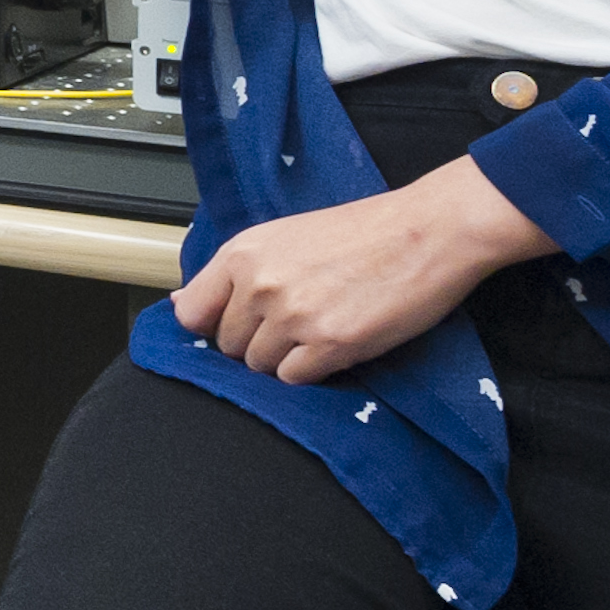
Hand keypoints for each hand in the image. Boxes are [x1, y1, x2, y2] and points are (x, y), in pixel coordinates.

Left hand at [170, 158, 550, 384]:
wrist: (428, 230)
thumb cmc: (362, 231)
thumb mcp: (284, 237)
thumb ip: (236, 273)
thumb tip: (182, 302)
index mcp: (243, 253)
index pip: (190, 313)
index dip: (212, 325)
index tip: (236, 324)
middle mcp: (260, 285)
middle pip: (228, 345)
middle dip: (256, 342)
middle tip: (296, 324)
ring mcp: (293, 317)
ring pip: (259, 367)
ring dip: (285, 358)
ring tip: (319, 330)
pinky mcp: (331, 344)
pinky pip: (294, 379)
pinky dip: (312, 371)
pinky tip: (335, 344)